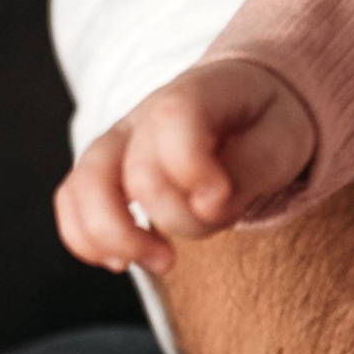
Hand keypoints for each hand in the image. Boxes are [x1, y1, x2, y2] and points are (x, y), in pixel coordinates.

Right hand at [55, 55, 317, 274]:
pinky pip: (71, 202)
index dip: (192, 167)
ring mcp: (117, 141)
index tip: (221, 201)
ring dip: (117, 236)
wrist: (245, 104)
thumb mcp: (282, 138)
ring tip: (163, 260)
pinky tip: (123, 260)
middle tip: (216, 224)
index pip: (173, 119)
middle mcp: (144, 114)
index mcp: (195, 93)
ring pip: (85, 186)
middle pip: (135, 171)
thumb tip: (209, 205)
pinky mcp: (103, 169)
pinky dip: (87, 238)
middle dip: (177, 216)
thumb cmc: (264, 124)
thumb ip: (251, 169)